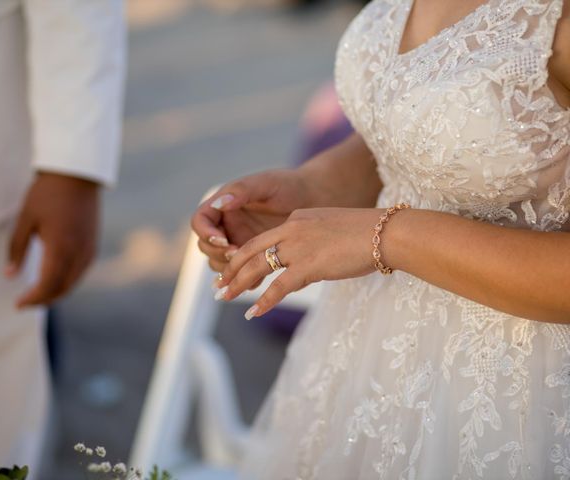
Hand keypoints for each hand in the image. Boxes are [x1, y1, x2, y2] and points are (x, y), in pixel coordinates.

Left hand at [7, 172, 99, 307]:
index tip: (18, 304)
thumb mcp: (26, 220)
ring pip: (74, 282)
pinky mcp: (93, 244)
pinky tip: (56, 277)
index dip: (32, 299)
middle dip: (44, 299)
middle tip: (26, 302)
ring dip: (57, 291)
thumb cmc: (48, 193)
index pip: (47, 285)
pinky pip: (81, 271)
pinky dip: (68, 280)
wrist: (77, 174)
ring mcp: (89, 249)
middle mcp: (79, 253)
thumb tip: (9, 275)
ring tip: (39, 293)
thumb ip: (17, 250)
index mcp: (60, 248)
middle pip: (62, 288)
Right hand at [191, 169, 314, 272]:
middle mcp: (227, 225)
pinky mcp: (254, 257)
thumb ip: (242, 191)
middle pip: (206, 246)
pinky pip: (241, 273)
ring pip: (220, 263)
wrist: (314, 200)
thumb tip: (220, 203)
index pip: (200, 221)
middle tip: (237, 254)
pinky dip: (245, 278)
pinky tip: (258, 280)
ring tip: (247, 268)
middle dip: (218, 253)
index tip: (222, 239)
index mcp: (223, 205)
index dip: (206, 232)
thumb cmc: (289, 186)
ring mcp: (238, 242)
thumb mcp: (266, 184)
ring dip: (229, 269)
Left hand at [214, 208, 389, 318]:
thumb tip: (300, 273)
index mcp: (296, 219)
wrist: (386, 232)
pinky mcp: (308, 264)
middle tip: (217, 285)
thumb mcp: (330, 233)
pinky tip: (252, 312)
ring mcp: (298, 245)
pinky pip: (278, 286)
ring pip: (258, 267)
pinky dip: (263, 301)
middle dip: (230, 269)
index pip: (264, 238)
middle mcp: (292, 228)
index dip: (245, 255)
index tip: (234, 267)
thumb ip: (310, 247)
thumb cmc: (368, 234)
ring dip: (237, 284)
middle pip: (251, 250)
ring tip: (223, 298)